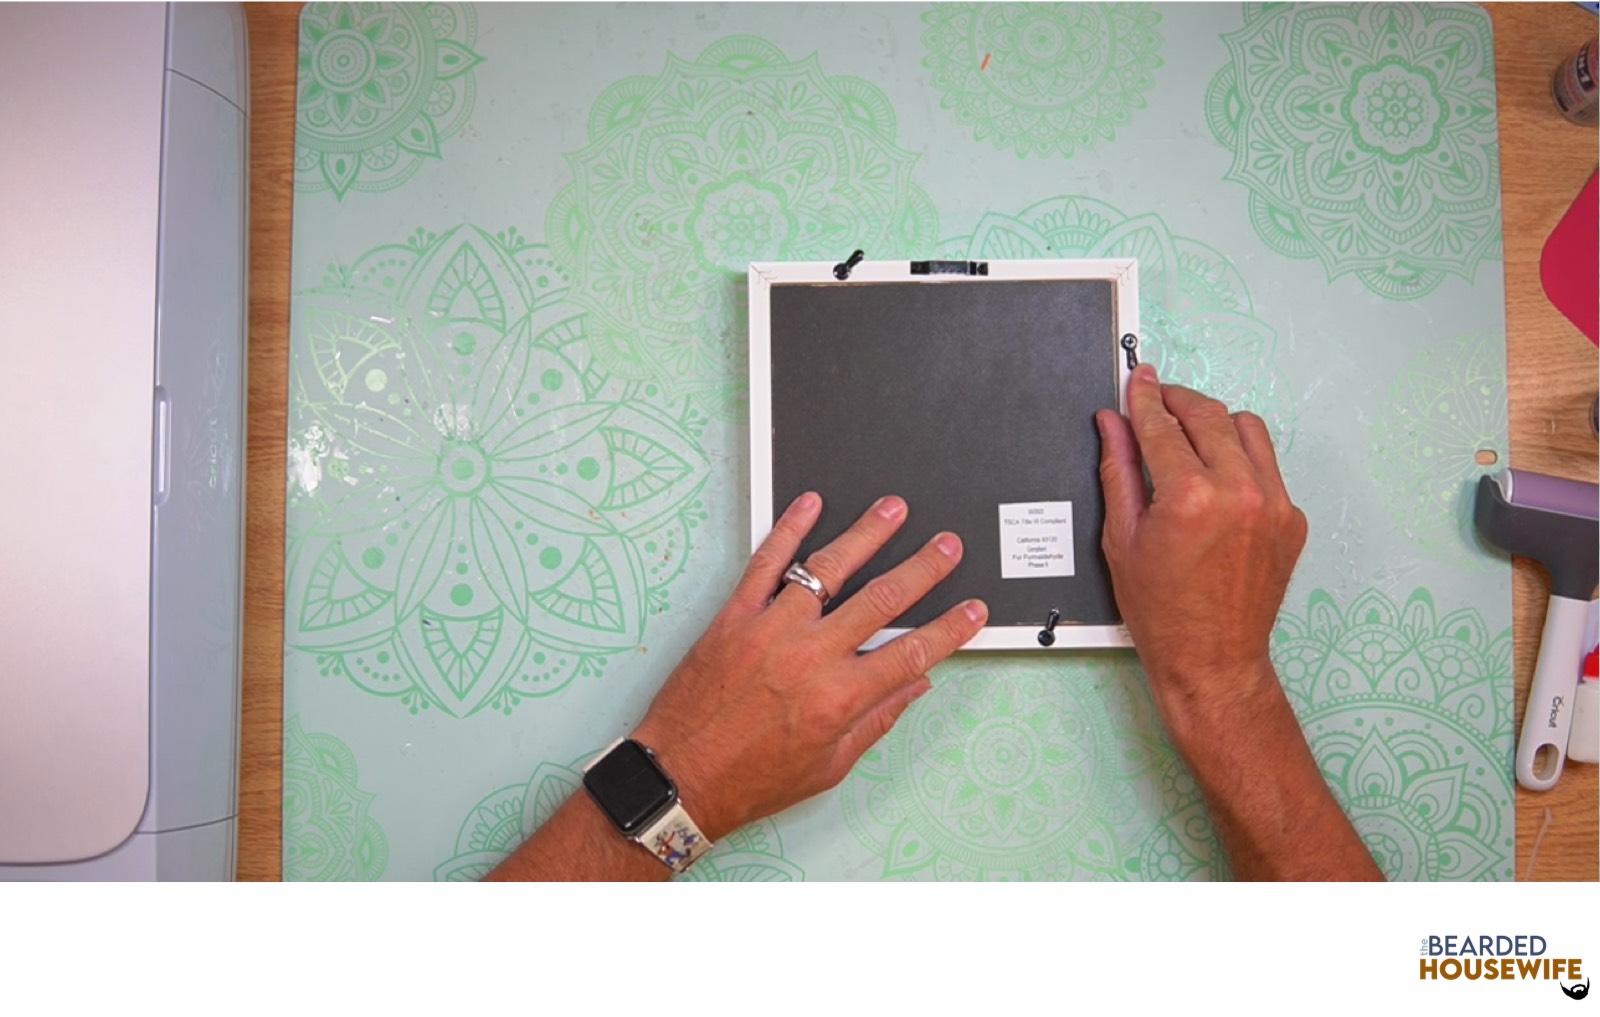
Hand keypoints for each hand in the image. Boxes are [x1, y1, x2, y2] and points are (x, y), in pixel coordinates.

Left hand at [632, 492, 987, 839]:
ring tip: (893, 509)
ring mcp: (770, 630)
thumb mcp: (829, 766)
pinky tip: (811, 504)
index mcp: (839, 699)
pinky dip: (789, 529)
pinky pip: (766, 563)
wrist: (680, 778)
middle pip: (881, 600)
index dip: (950, 629)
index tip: (973, 610)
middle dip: (923, 569)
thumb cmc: (751, 779)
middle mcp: (809, 657)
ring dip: (866, 534)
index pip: (911, 653)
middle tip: (948, 545)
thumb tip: (916, 684)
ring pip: (829, 568)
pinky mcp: (734, 617)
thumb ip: (876, 720)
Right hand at [1095, 364, 1306, 728]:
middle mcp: (1238, 493)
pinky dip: (1239, 459)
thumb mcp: (1121, 538)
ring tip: (1188, 436)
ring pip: (1247, 429)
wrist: (1212, 658)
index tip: (1137, 379)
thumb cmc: (1161, 611)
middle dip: (1177, 400)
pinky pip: (1266, 465)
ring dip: (1214, 423)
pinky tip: (1214, 477)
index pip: (1162, 426)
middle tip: (1156, 398)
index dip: (1144, 398)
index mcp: (1190, 497)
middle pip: (1208, 415)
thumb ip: (1119, 470)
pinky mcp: (1291, 518)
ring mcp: (1272, 504)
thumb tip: (1112, 425)